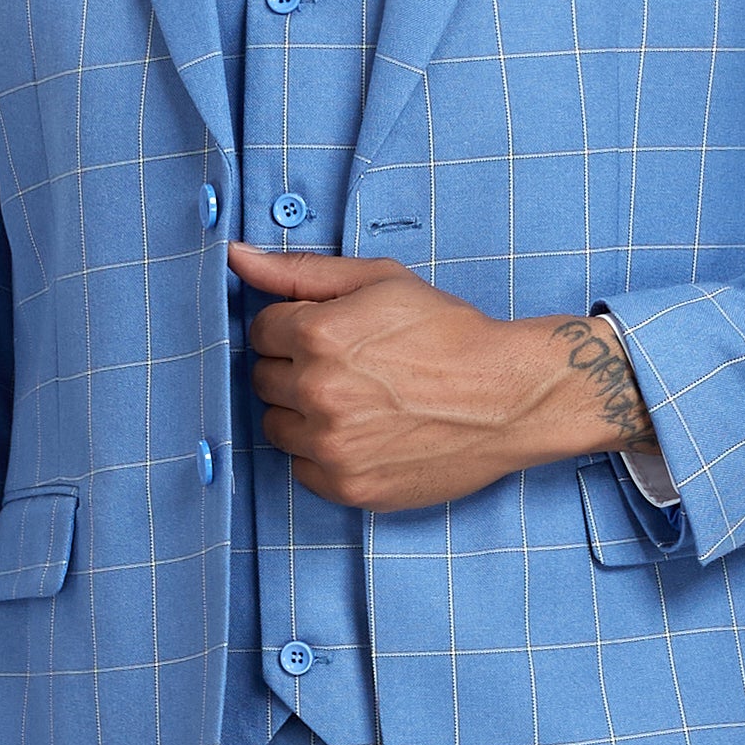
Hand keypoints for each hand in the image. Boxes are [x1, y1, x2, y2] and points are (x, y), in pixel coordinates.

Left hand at [228, 245, 652, 511]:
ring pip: (277, 428)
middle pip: (262, 380)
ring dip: (303, 414)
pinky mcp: (349, 487)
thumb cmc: (449, 332)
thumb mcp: (380, 280)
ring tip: (356, 402)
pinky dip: (324, 455)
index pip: (261, 331)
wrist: (508, 396)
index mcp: (318, 335)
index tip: (331, 335)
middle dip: (295, 369)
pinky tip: (364, 435)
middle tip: (348, 368)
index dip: (294, 329)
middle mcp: (318, 392)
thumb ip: (300, 271)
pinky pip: (303, 470)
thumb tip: (236, 256)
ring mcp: (332, 446)